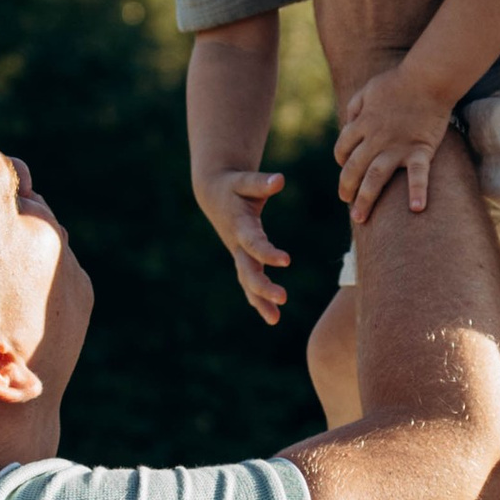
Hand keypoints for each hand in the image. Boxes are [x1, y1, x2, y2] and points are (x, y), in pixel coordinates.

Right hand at [194, 163, 288, 323]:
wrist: (213, 194)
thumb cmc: (233, 185)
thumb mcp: (244, 181)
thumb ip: (261, 183)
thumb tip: (279, 180)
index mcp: (240, 225)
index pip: (254, 242)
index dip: (267, 252)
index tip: (286, 261)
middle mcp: (238, 244)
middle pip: (247, 270)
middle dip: (262, 287)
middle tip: (282, 298)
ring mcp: (239, 254)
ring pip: (247, 281)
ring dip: (260, 300)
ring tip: (275, 319)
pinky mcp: (242, 259)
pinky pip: (249, 282)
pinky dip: (258, 299)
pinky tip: (272, 316)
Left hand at [335, 63, 454, 224]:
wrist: (427, 77)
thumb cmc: (398, 81)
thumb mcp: (367, 89)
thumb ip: (355, 107)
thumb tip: (348, 123)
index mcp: (361, 124)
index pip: (342, 150)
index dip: (341, 161)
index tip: (346, 169)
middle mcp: (375, 139)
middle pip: (353, 169)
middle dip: (346, 188)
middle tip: (347, 202)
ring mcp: (397, 146)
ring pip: (375, 178)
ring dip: (365, 199)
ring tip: (360, 218)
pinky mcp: (420, 149)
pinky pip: (418, 174)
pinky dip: (418, 191)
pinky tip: (417, 209)